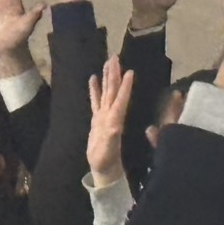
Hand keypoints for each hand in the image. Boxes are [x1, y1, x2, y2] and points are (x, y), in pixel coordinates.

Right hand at [87, 57, 135, 189]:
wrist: (104, 167)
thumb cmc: (106, 159)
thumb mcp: (108, 149)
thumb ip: (111, 137)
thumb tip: (114, 126)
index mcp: (114, 119)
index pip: (120, 99)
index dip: (125, 86)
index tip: (129, 72)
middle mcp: (111, 114)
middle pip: (113, 91)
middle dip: (114, 74)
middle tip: (114, 58)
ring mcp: (104, 115)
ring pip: (106, 93)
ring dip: (107, 78)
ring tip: (107, 63)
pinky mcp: (97, 119)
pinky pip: (96, 101)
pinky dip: (95, 90)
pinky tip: (94, 79)